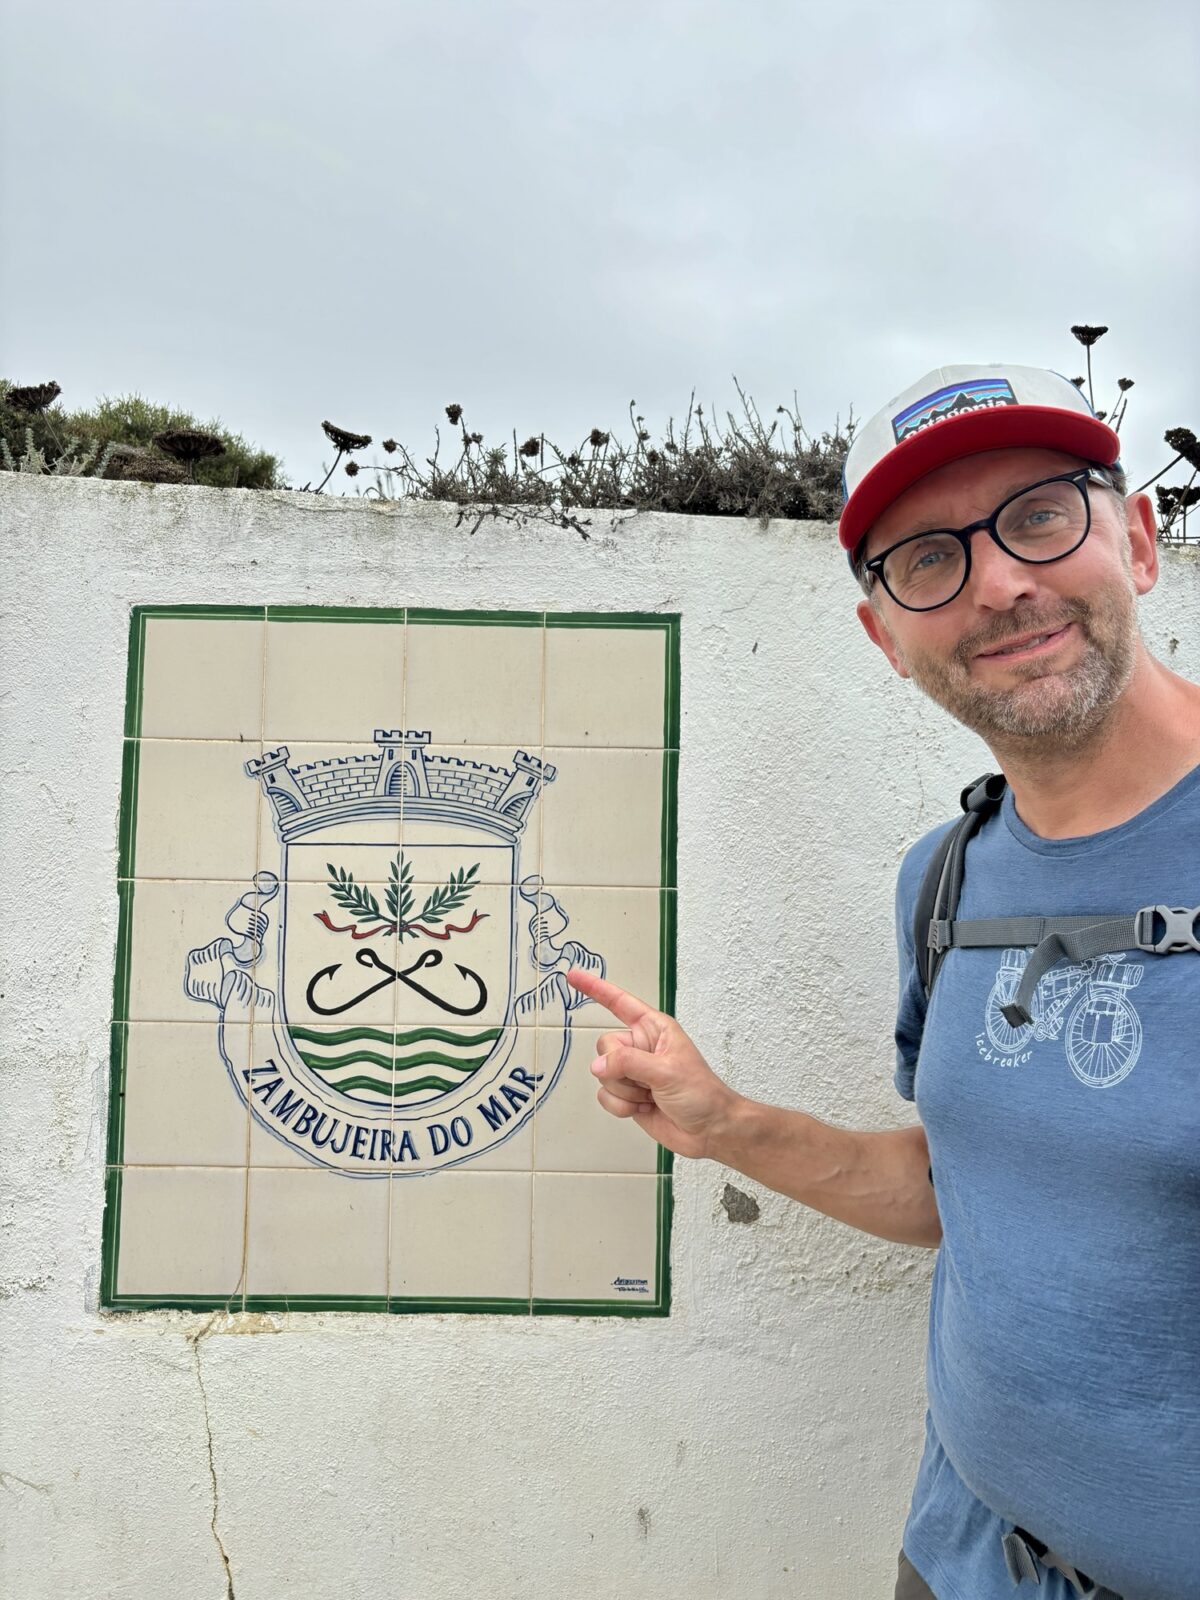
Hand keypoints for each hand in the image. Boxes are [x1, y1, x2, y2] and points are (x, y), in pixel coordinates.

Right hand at [565, 969, 741, 1159]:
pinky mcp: (627, 1095)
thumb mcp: (667, 1071)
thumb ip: (628, 1063)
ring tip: (651, 1096)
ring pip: (602, 1075)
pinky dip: (621, 1106)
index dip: (596, 989)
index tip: (574, 977)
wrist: (709, 1130)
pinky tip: (643, 1108)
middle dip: (620, 1068)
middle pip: (605, 1046)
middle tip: (647, 1080)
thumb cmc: (701, 1094)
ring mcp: (633, 1072)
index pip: (619, 1003)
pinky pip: (604, 1096)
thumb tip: (598, 1065)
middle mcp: (641, 1047)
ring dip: (625, 1091)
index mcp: (654, 1029)